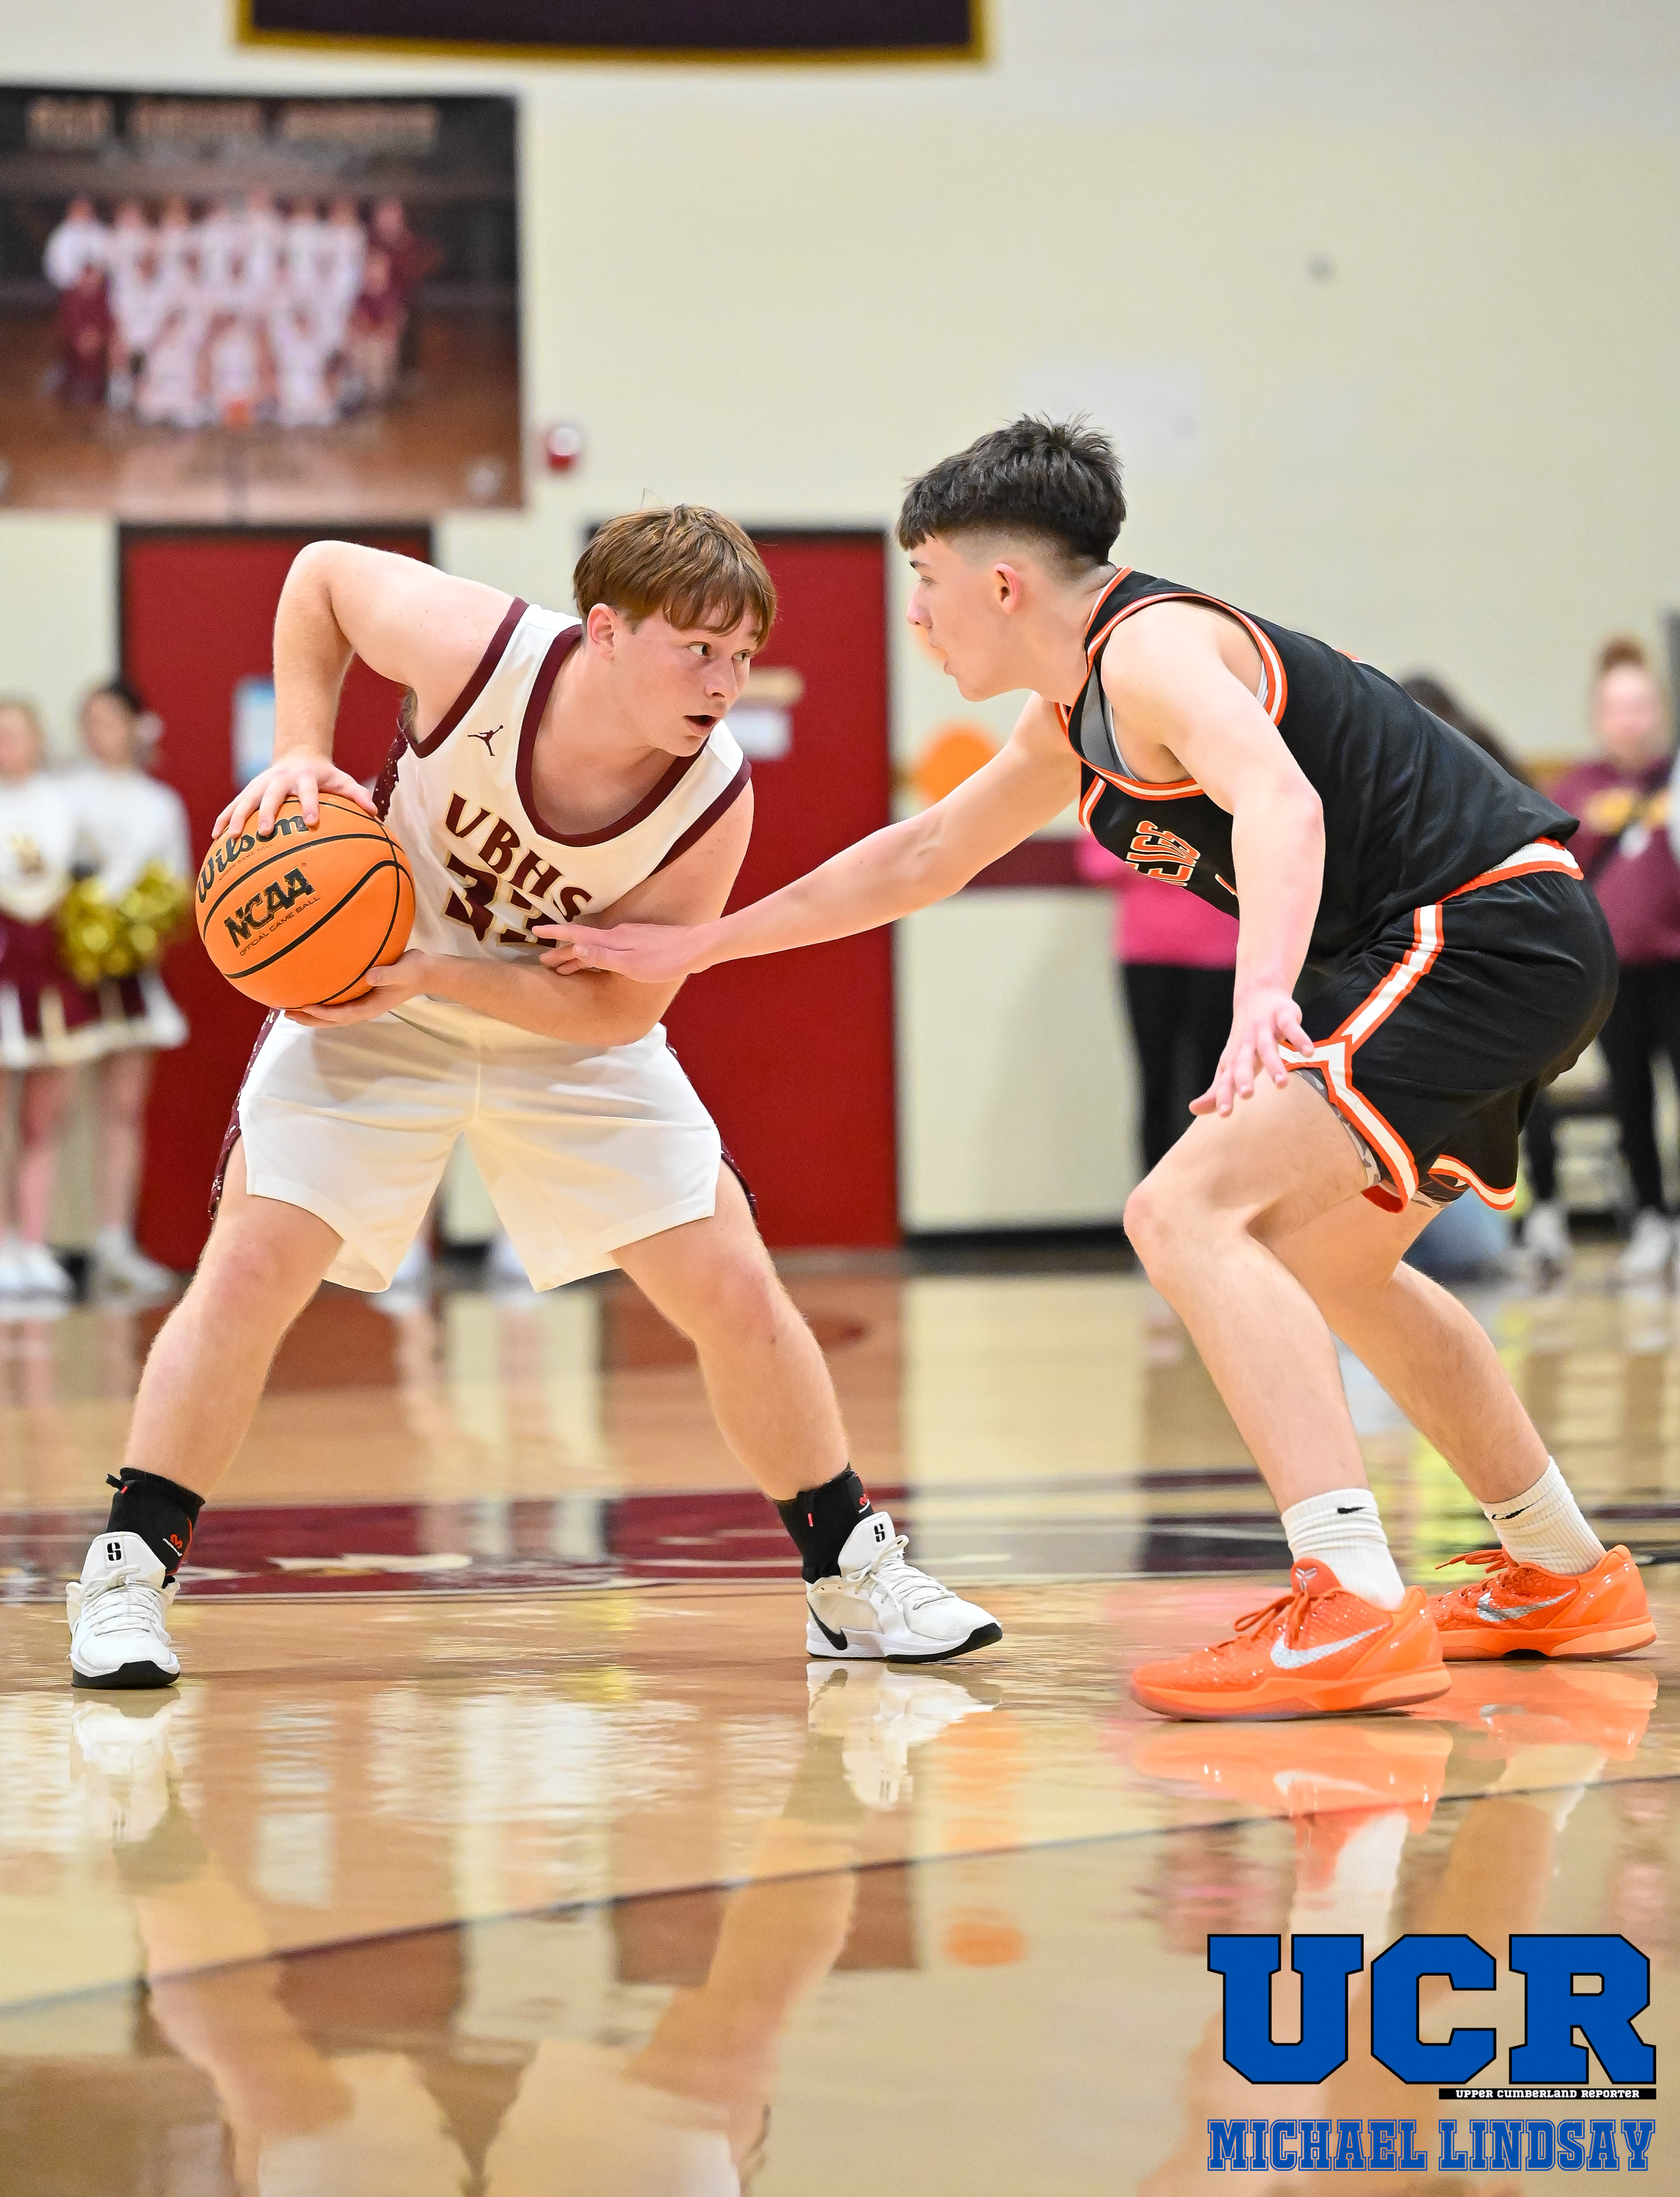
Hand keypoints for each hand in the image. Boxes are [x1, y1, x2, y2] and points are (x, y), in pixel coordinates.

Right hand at [214, 757, 377, 839]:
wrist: (298, 755)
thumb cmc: (324, 776)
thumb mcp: (342, 780)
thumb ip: (358, 795)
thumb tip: (375, 813)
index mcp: (304, 778)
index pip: (307, 791)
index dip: (309, 805)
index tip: (311, 822)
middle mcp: (279, 779)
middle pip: (271, 796)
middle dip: (266, 813)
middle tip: (264, 833)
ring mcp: (261, 784)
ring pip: (246, 800)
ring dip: (237, 817)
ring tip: (231, 838)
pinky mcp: (249, 790)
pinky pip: (234, 805)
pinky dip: (224, 818)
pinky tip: (216, 836)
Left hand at [284, 952, 428, 1027]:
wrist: (424, 973)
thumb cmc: (413, 970)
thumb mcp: (402, 971)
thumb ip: (386, 974)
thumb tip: (368, 976)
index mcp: (372, 1007)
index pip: (343, 1014)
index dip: (324, 1013)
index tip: (306, 1007)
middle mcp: (364, 1010)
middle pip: (333, 1021)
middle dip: (310, 1019)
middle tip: (286, 1013)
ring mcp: (362, 1005)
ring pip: (333, 1016)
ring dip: (312, 1016)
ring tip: (291, 1010)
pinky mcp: (361, 998)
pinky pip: (338, 1006)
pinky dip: (322, 1007)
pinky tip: (311, 999)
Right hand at [536, 920, 714, 984]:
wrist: (697, 947)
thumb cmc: (665, 960)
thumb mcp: (631, 964)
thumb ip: (603, 957)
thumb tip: (574, 950)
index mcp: (613, 940)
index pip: (577, 937)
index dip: (556, 936)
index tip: (535, 932)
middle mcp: (618, 934)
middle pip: (583, 942)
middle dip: (562, 950)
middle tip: (543, 959)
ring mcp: (629, 936)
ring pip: (595, 945)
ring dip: (578, 954)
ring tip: (565, 965)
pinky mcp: (640, 941)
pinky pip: (608, 946)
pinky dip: (595, 953)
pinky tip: (599, 958)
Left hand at [1190, 983, 1310, 1117]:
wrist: (1257, 994)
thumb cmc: (1245, 1039)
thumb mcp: (1230, 1064)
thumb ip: (1218, 1089)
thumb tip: (1194, 1110)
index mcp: (1234, 1058)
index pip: (1227, 1079)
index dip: (1224, 1095)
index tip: (1225, 1114)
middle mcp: (1247, 1043)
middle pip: (1243, 1062)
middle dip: (1244, 1078)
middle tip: (1247, 1095)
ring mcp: (1264, 1028)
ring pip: (1268, 1047)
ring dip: (1275, 1064)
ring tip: (1281, 1084)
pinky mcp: (1284, 1016)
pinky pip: (1292, 1028)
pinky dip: (1300, 1039)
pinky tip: (1308, 1052)